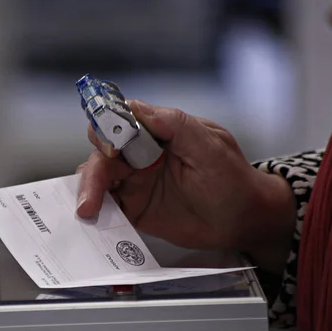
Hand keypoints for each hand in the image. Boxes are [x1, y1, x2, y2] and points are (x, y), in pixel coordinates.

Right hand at [76, 100, 296, 258]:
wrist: (242, 220)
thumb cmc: (232, 179)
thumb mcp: (210, 145)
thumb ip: (175, 124)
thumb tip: (136, 108)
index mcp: (157, 132)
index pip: (120, 122)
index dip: (107, 130)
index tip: (107, 148)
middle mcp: (140, 155)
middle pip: (102, 154)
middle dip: (93, 171)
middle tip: (91, 194)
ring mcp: (135, 182)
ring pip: (99, 180)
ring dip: (88, 193)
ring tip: (88, 211)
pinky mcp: (133, 208)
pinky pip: (107, 208)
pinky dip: (97, 212)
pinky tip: (94, 222)